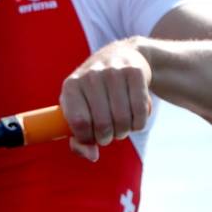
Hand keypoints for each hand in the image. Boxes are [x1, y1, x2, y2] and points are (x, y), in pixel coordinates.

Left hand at [60, 38, 152, 161]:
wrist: (123, 56)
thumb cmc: (95, 93)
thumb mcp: (79, 109)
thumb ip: (78, 138)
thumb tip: (92, 156)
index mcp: (71, 86)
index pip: (79, 123)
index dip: (87, 138)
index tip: (91, 137)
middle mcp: (90, 76)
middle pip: (102, 125)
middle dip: (107, 138)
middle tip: (109, 134)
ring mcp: (113, 72)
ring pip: (122, 120)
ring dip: (124, 132)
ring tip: (120, 125)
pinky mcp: (135, 73)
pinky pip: (140, 112)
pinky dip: (138, 123)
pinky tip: (134, 118)